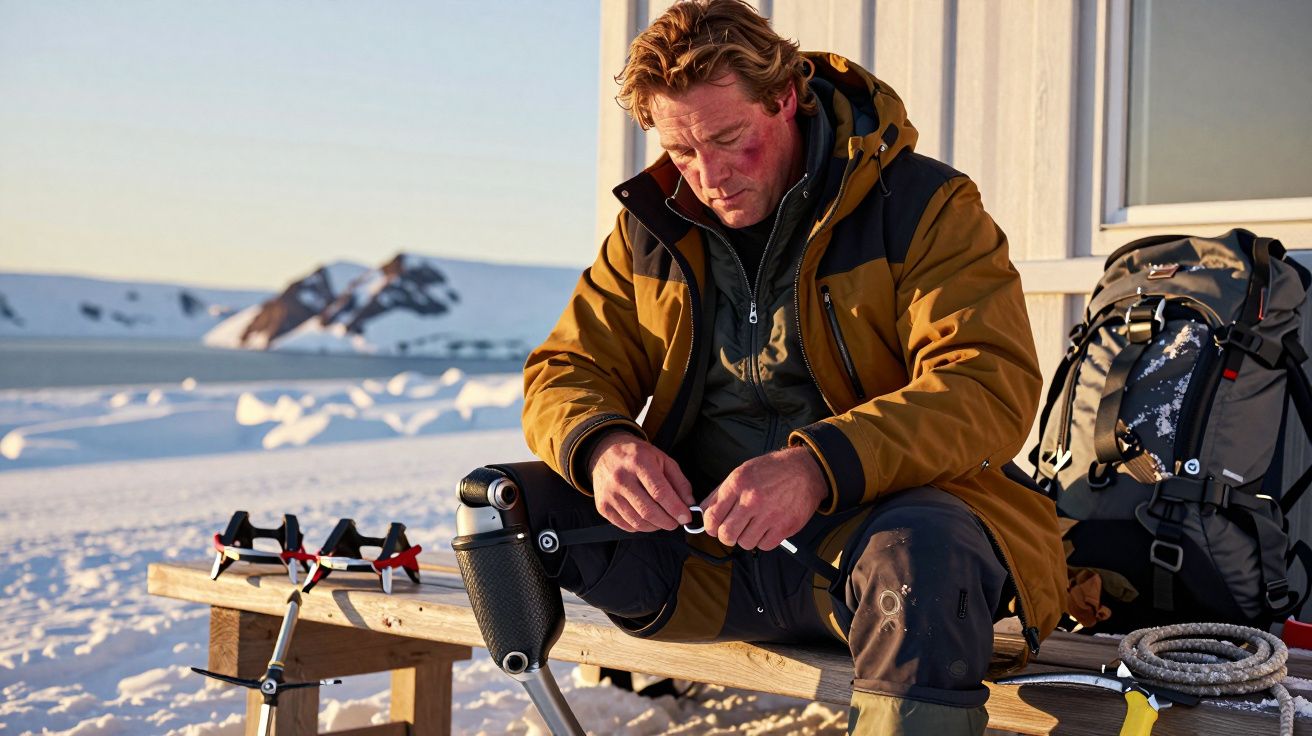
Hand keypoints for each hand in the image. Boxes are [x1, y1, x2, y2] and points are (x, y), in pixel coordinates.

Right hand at [588, 433, 694, 532]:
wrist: (604, 452)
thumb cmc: (637, 456)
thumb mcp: (662, 459)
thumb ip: (679, 481)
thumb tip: (689, 504)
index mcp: (639, 462)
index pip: (660, 492)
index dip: (676, 508)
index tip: (686, 517)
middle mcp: (621, 478)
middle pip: (648, 511)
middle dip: (667, 522)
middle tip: (676, 522)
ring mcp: (609, 494)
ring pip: (637, 522)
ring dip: (655, 526)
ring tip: (663, 521)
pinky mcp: (602, 506)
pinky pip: (626, 525)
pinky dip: (641, 527)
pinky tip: (647, 520)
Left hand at [702, 446, 826, 550]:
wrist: (806, 470)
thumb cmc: (772, 470)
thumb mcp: (742, 472)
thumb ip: (720, 492)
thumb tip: (702, 511)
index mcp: (738, 484)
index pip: (712, 517)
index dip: (710, 526)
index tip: (715, 527)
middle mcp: (752, 500)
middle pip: (726, 534)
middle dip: (726, 536)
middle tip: (732, 530)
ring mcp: (769, 515)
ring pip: (744, 543)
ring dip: (746, 538)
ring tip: (752, 527)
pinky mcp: (784, 527)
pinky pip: (764, 546)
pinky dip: (763, 540)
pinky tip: (766, 528)